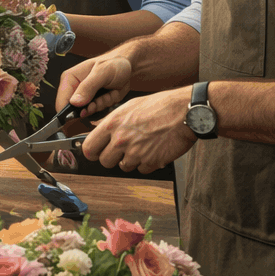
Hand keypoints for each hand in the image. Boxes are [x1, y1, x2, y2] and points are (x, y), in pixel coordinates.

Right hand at [57, 52, 133, 118]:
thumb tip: (74, 103)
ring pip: (88, 112)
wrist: (126, 65)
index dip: (70, 112)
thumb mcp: (102, 73)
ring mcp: (84, 96)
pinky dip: (107, 104)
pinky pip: (98, 111)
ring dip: (101, 105)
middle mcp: (73, 89)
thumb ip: (87, 87)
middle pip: (75, 110)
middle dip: (92, 107)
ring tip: (109, 91)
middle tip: (102, 97)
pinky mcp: (93, 101)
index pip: (61, 102)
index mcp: (69, 79)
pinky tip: (111, 93)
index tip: (86, 111)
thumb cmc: (113, 64)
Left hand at [78, 87, 196, 173]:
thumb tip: (98, 129)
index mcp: (112, 124)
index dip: (92, 152)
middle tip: (121, 151)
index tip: (95, 153)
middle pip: (105, 161)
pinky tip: (153, 150)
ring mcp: (136, 153)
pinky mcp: (151, 162)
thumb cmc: (159, 106)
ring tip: (141, 146)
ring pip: (123, 167)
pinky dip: (146, 163)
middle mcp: (121, 140)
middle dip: (112, 158)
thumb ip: (112, 121)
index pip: (89, 147)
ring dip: (130, 160)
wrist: (185, 111)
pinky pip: (142, 169)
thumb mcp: (129, 107)